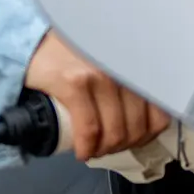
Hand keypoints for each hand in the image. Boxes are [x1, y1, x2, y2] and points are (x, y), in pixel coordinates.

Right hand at [23, 30, 169, 162]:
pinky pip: (89, 129)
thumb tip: (145, 116)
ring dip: (104, 150)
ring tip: (93, 150)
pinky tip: (82, 152)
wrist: (34, 41)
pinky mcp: (74, 83)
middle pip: (136, 127)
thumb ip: (131, 80)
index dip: (146, 136)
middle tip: (106, 147)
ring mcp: (100, 75)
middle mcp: (124, 68)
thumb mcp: (112, 63)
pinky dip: (87, 148)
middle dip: (121, 146)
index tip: (131, 141)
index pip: (159, 114)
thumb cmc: (74, 52)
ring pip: (114, 132)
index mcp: (137, 65)